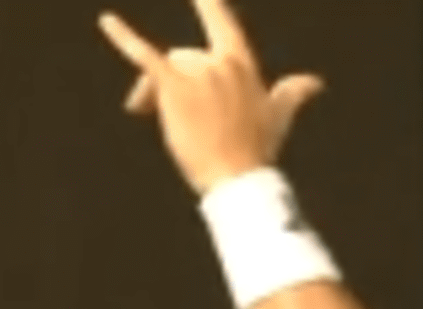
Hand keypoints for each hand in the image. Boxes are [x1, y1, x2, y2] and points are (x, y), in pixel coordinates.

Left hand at [101, 0, 325, 196]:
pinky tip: (106, 21)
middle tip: (154, 111)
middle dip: (170, 83)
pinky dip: (123, 38)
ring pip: (165, 69)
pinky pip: (145, 58)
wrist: (237, 177)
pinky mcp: (174, 88)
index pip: (222, 24)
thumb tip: (316, 82)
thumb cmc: (256, 150)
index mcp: (241, 64)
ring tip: (147, 115)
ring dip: (154, 92)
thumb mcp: (277, 115)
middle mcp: (220, 62)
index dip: (207, 5)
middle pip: (182, 58)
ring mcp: (198, 73)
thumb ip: (293, 93)